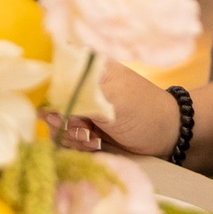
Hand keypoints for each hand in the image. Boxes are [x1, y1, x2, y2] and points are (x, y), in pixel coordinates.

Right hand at [50, 59, 179, 156]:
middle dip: (63, 121)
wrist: (166, 136)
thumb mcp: (114, 100)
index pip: (50, 72)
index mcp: (86, 68)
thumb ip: (81, 99)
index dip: (47, 92)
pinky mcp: (83, 129)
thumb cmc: (144, 110)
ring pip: (56, 124)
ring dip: (72, 136)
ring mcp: (80, 108)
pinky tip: (95, 145)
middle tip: (83, 128)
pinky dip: (77, 145)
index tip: (58, 110)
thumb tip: (46, 105)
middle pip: (49, 102)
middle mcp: (79, 86)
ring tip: (94, 139)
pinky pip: (66, 139)